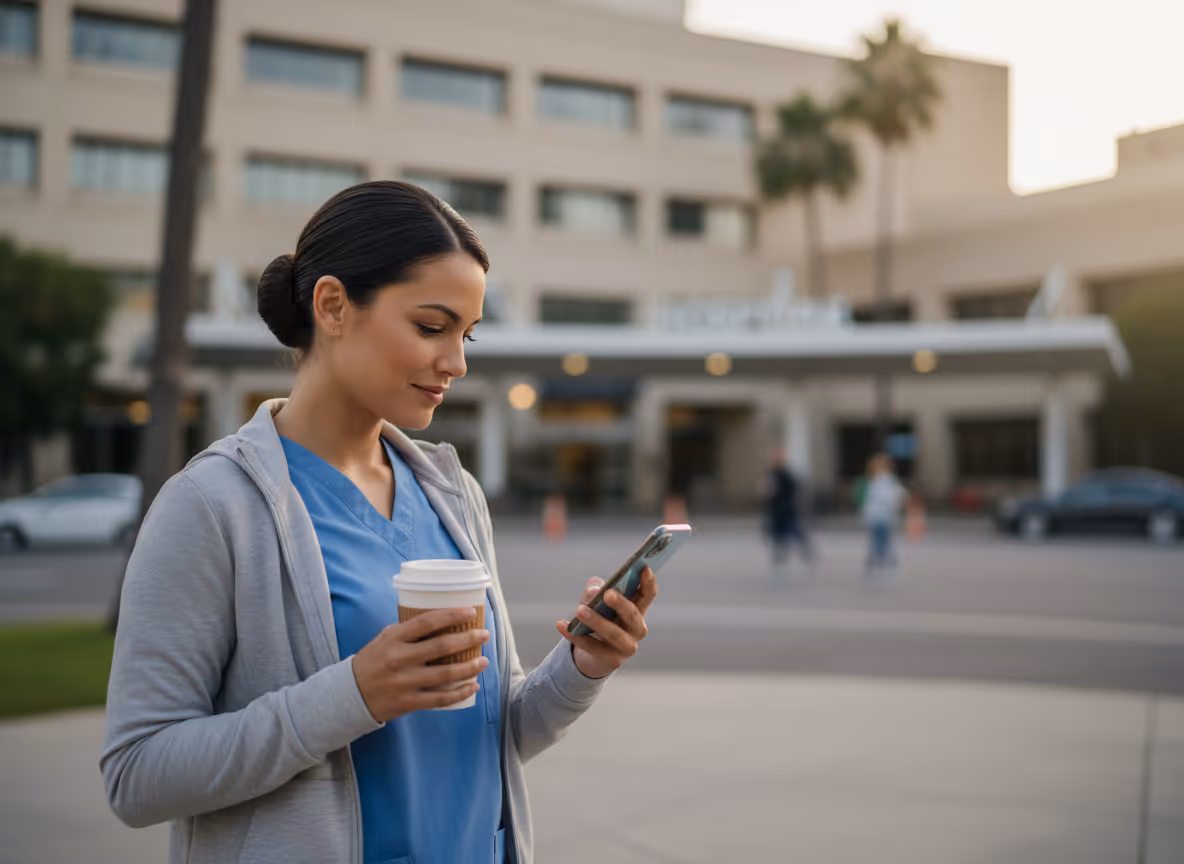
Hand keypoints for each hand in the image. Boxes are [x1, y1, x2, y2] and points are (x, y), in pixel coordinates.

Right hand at [351, 607, 489, 722]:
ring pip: (445, 674)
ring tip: (484, 661)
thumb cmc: (373, 661)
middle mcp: (400, 659)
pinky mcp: (409, 702)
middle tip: (484, 635)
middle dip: (468, 639)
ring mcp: (405, 682)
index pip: (427, 622)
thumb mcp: (385, 638)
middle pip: (441, 647)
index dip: (451, 615)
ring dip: (469, 667)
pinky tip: (472, 685)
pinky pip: (440, 698)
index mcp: (394, 638)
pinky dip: (460, 692)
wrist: (350, 694)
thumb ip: (409, 630)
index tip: (470, 611)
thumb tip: (441, 619)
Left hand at [555, 566, 657, 678]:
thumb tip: (594, 592)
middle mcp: (638, 628)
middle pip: (632, 614)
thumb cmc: (598, 617)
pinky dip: (576, 636)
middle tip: (606, 594)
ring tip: (579, 610)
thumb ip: (595, 590)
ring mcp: (628, 646)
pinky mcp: (613, 660)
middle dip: (620, 603)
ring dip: (596, 621)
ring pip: (614, 633)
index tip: (644, 567)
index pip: (648, 594)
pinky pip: (594, 647)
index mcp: (638, 608)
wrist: (592, 652)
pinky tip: (562, 626)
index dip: (648, 581)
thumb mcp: (595, 600)